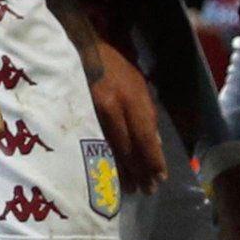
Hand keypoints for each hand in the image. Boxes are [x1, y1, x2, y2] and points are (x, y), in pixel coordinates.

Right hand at [87, 40, 165, 193]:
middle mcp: (114, 106)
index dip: (152, 159)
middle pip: (129, 147)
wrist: (79, 49)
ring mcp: (93, 112)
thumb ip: (147, 113)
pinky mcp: (79, 115)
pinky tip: (109, 172)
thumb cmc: (112, 65)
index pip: (145, 136)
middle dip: (139, 171)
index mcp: (132, 97)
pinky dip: (105, 158)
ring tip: (131, 188)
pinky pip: (95, 142)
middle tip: (147, 191)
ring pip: (111, 148)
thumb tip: (155, 144)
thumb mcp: (137, 83)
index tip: (159, 178)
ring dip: (123, 171)